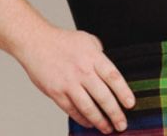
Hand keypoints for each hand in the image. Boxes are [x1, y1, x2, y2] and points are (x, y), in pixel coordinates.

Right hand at [14, 26, 134, 133]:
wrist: (35, 42)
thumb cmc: (62, 41)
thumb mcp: (87, 40)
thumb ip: (100, 54)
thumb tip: (109, 70)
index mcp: (93, 57)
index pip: (114, 77)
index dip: (124, 92)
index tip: (131, 104)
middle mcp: (82, 71)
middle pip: (103, 96)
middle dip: (115, 113)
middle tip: (122, 124)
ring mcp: (68, 83)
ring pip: (88, 107)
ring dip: (100, 121)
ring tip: (108, 128)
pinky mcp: (56, 92)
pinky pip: (72, 110)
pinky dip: (82, 119)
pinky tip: (89, 123)